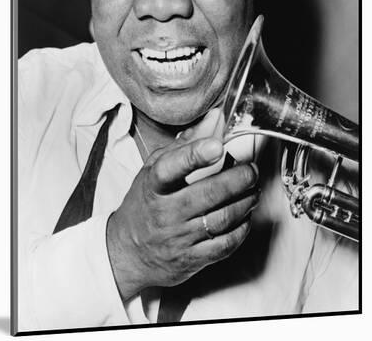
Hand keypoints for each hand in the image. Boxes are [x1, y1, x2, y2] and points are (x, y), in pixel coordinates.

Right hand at [106, 109, 258, 300]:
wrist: (127, 253)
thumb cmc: (144, 205)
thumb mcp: (151, 171)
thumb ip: (181, 147)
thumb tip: (212, 122)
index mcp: (152, 186)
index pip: (170, 168)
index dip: (194, 155)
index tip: (217, 146)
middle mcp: (164, 212)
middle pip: (208, 194)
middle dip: (238, 179)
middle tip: (251, 169)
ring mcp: (178, 238)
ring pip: (221, 218)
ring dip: (245, 202)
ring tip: (253, 190)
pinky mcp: (191, 259)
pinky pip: (224, 245)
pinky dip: (241, 229)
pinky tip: (245, 216)